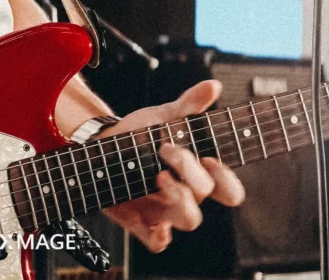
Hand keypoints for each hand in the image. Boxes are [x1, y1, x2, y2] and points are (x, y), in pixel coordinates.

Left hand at [100, 81, 244, 252]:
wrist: (100, 146)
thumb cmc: (139, 135)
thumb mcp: (163, 117)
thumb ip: (189, 106)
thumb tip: (213, 86)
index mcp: (197, 173)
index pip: (228, 190)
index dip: (227, 179)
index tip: (210, 157)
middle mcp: (186, 194)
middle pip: (206, 195)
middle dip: (191, 171)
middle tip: (167, 149)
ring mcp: (165, 211)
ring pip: (190, 219)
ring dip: (179, 197)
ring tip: (158, 175)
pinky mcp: (141, 222)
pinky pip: (158, 242)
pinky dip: (159, 237)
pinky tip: (157, 224)